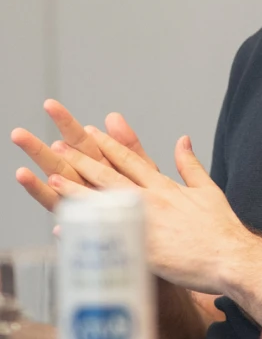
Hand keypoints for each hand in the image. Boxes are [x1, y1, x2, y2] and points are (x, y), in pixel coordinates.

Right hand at [13, 99, 153, 212]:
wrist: (166, 233)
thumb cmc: (155, 203)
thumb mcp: (145, 170)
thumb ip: (128, 145)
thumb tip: (112, 117)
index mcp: (101, 167)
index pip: (81, 142)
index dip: (66, 124)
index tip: (50, 105)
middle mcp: (87, 184)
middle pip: (60, 164)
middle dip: (38, 150)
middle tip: (18, 134)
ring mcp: (84, 204)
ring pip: (57, 190)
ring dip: (36, 181)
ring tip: (20, 170)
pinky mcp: (85, 226)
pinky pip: (66, 215)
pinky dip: (50, 204)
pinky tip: (31, 190)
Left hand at [46, 128, 261, 308]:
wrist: (231, 258)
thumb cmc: (222, 228)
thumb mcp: (208, 189)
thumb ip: (190, 165)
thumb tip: (182, 140)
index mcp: (166, 187)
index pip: (131, 160)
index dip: (108, 145)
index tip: (89, 131)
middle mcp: (152, 200)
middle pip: (111, 176)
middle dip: (83, 159)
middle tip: (60, 146)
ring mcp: (146, 223)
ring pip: (104, 202)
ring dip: (76, 189)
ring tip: (53, 178)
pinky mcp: (143, 249)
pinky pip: (108, 237)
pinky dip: (87, 231)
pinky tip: (65, 227)